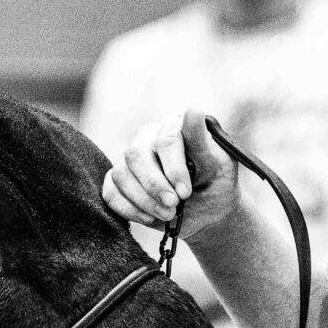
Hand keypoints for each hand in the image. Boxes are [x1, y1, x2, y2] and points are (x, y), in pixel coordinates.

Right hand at [103, 110, 240, 238]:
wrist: (207, 214)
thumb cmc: (215, 184)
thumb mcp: (216, 164)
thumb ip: (201, 141)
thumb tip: (192, 110)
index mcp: (171, 127)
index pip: (165, 139)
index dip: (173, 167)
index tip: (185, 193)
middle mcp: (146, 139)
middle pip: (136, 154)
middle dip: (154, 185)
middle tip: (173, 206)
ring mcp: (129, 160)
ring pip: (121, 174)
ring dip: (143, 200)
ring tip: (167, 214)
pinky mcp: (117, 182)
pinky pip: (110, 193)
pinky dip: (129, 209)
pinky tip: (149, 218)